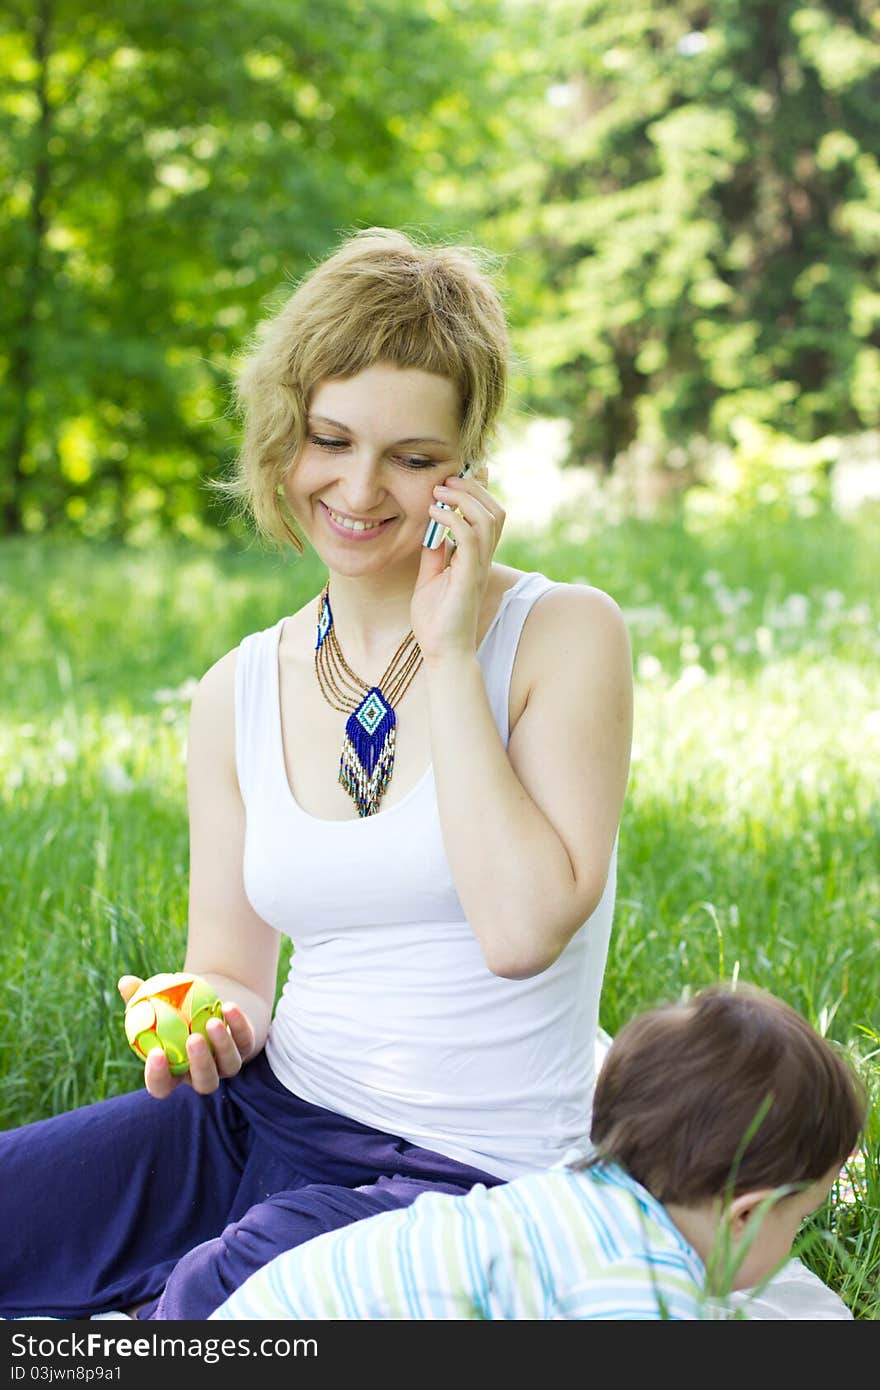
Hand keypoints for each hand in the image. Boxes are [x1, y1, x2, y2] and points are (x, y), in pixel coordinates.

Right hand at [117, 974, 255, 1099]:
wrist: (213, 1001)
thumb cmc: (175, 1007)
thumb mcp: (157, 1002)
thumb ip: (139, 996)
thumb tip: (125, 982)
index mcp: (175, 1072)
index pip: (162, 1086)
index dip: (157, 1076)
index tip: (154, 1053)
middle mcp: (202, 1073)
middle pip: (204, 1082)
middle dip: (199, 1064)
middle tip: (192, 1040)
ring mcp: (227, 1063)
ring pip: (229, 1066)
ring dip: (221, 1045)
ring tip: (212, 1022)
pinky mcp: (247, 1047)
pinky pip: (245, 1041)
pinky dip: (238, 1025)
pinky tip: (228, 1006)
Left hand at [411, 471, 505, 664]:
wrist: (442, 652)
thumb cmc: (436, 620)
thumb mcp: (431, 577)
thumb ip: (434, 552)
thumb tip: (431, 528)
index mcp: (477, 558)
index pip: (489, 516)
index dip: (480, 490)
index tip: (459, 473)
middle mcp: (484, 560)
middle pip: (495, 511)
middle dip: (473, 488)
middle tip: (446, 479)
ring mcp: (479, 568)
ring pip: (488, 519)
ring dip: (464, 498)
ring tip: (440, 490)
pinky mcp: (469, 577)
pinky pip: (470, 538)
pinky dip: (453, 519)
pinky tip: (435, 513)